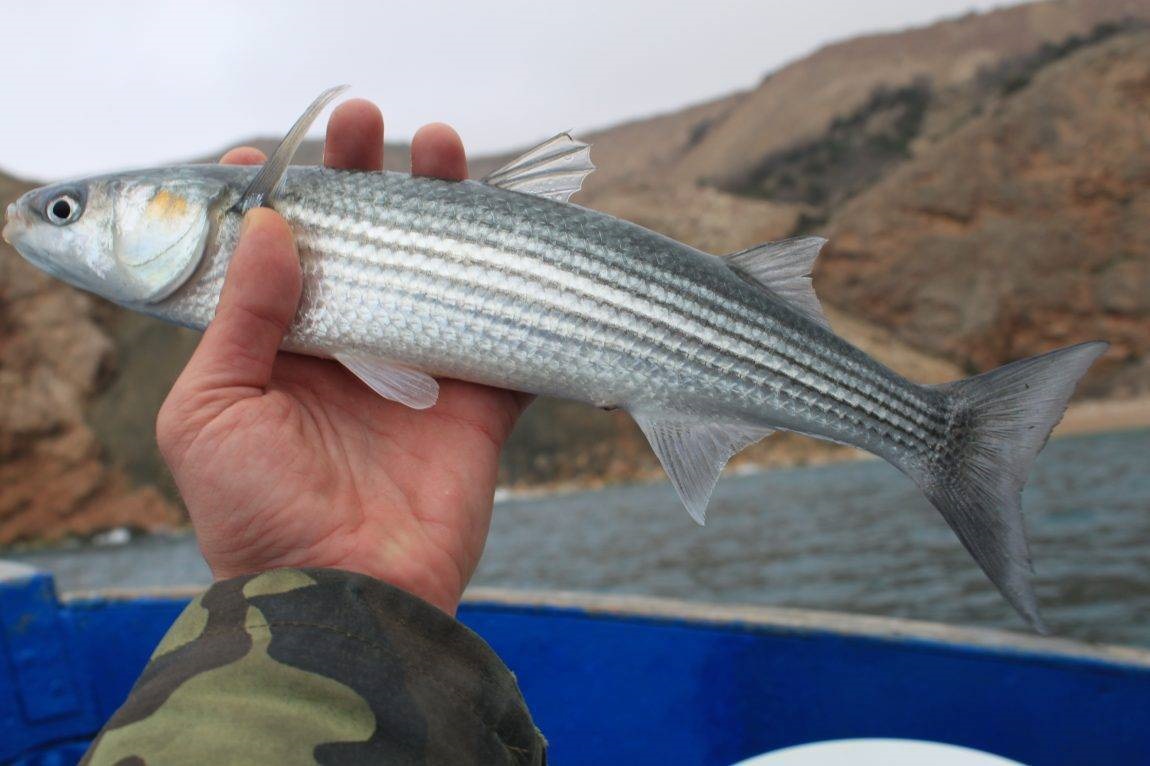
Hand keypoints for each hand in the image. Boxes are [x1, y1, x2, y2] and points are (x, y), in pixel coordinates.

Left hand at [157, 100, 530, 613]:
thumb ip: (243, 318)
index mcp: (278, 349)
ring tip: (441, 148)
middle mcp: (349, 349)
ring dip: (444, 208)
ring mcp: (417, 372)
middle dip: (368, 181)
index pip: (280, 256)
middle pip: (366, 247)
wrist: (344, 597)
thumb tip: (274, 228)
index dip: (283, 200)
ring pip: (437, 271)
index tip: (280, 153)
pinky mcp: (477, 402)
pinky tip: (518, 225)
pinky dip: (518, 285)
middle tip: (370, 128)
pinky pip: (505, 334)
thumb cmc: (255, 512)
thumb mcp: (211, 411)